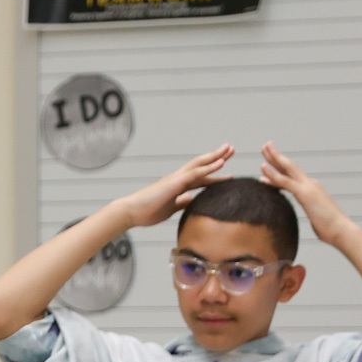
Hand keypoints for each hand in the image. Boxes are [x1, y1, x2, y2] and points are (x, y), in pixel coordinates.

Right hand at [117, 144, 232, 227]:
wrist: (130, 212)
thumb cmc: (146, 212)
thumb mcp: (169, 209)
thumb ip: (180, 203)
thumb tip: (190, 200)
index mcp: (178, 186)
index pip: (200, 179)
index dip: (215, 177)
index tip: (229, 176)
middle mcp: (178, 179)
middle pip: (201, 165)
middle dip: (217, 158)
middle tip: (231, 149)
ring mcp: (176, 179)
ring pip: (200, 164)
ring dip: (216, 156)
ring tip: (229, 149)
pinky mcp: (175, 183)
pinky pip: (196, 173)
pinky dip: (209, 167)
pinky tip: (221, 162)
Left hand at [260, 142, 353, 246]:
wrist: (341, 231)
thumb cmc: (330, 229)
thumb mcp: (317, 219)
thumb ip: (313, 215)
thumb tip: (314, 220)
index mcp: (311, 189)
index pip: (292, 177)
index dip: (280, 169)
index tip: (268, 163)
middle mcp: (310, 184)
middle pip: (290, 167)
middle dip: (277, 156)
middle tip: (266, 145)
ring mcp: (308, 187)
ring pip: (287, 169)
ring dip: (274, 157)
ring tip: (263, 147)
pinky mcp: (305, 194)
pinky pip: (285, 181)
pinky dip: (273, 174)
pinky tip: (263, 167)